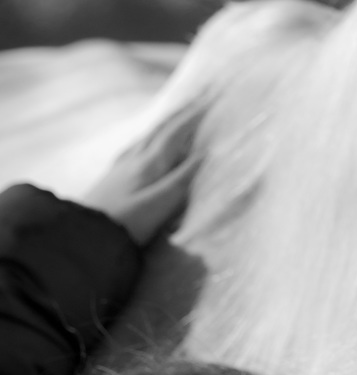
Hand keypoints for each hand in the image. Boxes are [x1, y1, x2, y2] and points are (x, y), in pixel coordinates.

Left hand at [81, 101, 204, 245]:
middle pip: (162, 128)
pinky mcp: (115, 176)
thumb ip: (182, 179)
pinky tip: (148, 142)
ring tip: (180, 114)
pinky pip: (139, 146)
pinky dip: (152, 137)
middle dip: (183, 112)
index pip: (176, 132)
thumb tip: (205, 153)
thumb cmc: (127, 223)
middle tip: (201, 98)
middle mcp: (135, 158)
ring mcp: (122, 165)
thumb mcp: (159, 204)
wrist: (84, 233)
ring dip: (168, 122)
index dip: (194, 115)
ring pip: (149, 135)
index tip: (211, 98)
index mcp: (150, 163)